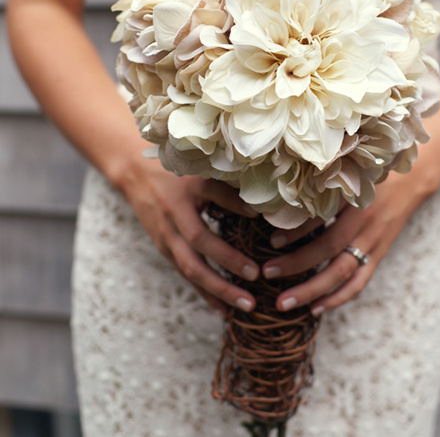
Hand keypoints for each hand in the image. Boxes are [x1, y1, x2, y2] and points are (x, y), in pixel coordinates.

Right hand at [121, 158, 259, 315]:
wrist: (136, 175)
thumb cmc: (178, 171)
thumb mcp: (200, 172)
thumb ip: (227, 188)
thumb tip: (261, 207)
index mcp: (186, 192)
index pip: (212, 199)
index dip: (234, 209)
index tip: (259, 220)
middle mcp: (174, 217)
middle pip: (198, 245)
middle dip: (227, 263)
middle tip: (255, 275)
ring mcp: (166, 237)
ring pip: (191, 268)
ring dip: (219, 289)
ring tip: (246, 304)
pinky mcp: (164, 249)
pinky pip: (186, 275)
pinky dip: (206, 293)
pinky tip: (224, 310)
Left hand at [261, 171, 433, 314]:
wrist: (410, 182)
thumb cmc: (370, 175)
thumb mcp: (348, 173)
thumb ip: (322, 185)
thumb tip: (282, 201)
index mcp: (354, 197)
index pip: (322, 216)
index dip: (297, 230)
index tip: (271, 240)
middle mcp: (364, 221)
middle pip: (329, 247)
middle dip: (297, 263)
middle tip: (267, 272)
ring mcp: (373, 241)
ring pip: (342, 271)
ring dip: (312, 290)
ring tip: (284, 302)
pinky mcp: (379, 254)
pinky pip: (359, 282)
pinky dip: (338, 297)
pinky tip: (315, 308)